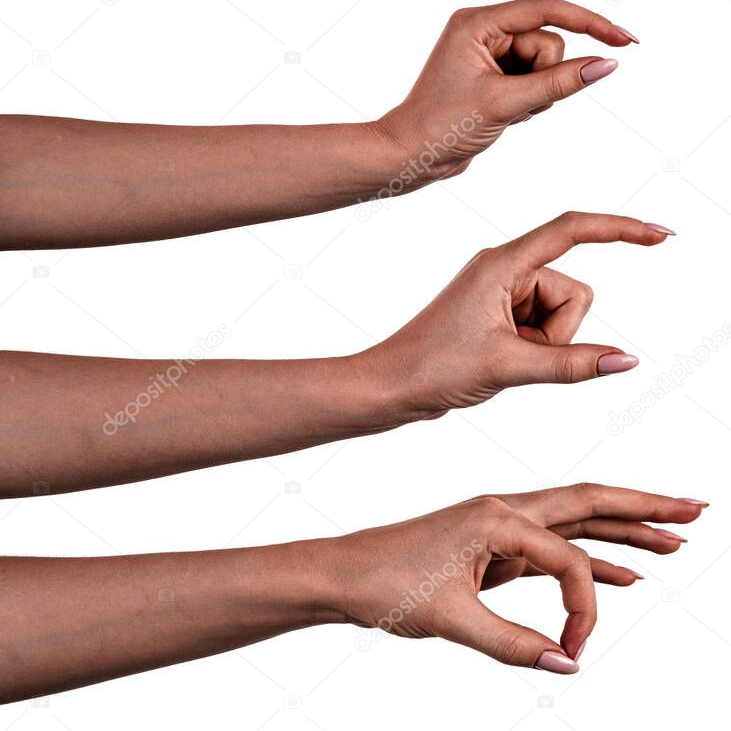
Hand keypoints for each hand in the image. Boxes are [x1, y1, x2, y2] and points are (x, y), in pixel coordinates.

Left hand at [328, 484, 705, 670]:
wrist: (346, 574)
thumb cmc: (387, 583)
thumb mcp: (449, 618)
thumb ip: (511, 644)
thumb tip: (567, 664)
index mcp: (497, 516)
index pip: (567, 556)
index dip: (583, 607)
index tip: (574, 649)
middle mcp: (506, 511)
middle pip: (590, 501)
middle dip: (644, 506)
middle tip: (696, 508)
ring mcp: (502, 526)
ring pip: (577, 521)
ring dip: (626, 527)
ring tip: (676, 535)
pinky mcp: (496, 547)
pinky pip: (556, 548)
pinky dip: (592, 555)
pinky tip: (623, 568)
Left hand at [370, 212, 673, 418]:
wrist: (392, 386)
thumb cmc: (433, 366)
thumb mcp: (509, 366)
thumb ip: (572, 364)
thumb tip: (626, 359)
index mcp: (502, 264)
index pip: (571, 231)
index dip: (619, 229)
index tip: (659, 235)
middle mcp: (505, 269)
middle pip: (574, 292)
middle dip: (560, 331)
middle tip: (515, 352)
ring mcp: (504, 292)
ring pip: (563, 315)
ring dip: (547, 344)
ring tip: (503, 358)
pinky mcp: (503, 314)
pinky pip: (547, 330)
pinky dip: (537, 350)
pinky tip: (501, 360)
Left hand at [376, 0, 637, 179]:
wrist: (411, 156)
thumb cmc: (442, 126)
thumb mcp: (506, 103)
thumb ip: (559, 83)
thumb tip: (606, 64)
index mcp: (478, 22)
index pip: (547, 10)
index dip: (590, 23)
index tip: (626, 40)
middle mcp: (483, 30)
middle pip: (549, 41)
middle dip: (545, 75)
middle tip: (514, 102)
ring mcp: (489, 53)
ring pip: (546, 63)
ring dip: (539, 92)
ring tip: (507, 112)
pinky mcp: (494, 74)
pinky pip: (536, 79)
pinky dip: (531, 100)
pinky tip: (506, 115)